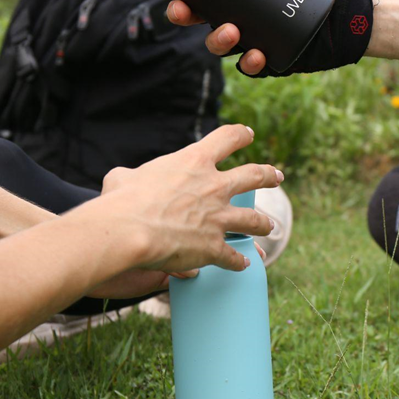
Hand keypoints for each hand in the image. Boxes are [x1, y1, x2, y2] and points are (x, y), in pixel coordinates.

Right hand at [79, 124, 282, 276]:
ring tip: (270, 226)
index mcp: (194, 161)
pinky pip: (234, 256)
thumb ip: (132, 177)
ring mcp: (218, 217)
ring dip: (264, 223)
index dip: (239, 135)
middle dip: (267, 175)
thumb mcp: (122, 177)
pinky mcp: (214, 247)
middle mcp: (214, 186)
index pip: (226, 138)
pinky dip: (240, 261)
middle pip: (253, 176)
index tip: (247, 134)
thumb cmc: (121, 200)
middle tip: (277, 175)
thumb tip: (122, 181)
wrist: (129, 231)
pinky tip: (244, 264)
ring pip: (254, 220)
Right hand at [166, 0, 373, 76]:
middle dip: (192, 21)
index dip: (186, 1)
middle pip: (206, 23)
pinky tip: (255, 55)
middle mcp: (247, 16)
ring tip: (231, 31)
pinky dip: (251, 64)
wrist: (361, 4)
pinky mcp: (279, 58)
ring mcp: (261, 39)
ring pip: (227, 48)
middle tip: (188, 13)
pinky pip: (256, 67)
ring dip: (219, 42)